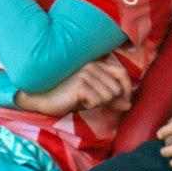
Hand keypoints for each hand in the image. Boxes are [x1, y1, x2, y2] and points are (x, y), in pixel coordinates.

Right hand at [15, 60, 133, 117]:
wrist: (42, 98)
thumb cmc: (66, 97)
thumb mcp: (92, 97)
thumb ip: (111, 99)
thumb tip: (129, 105)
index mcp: (96, 64)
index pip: (122, 73)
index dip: (127, 89)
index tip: (126, 102)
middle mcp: (92, 65)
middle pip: (116, 88)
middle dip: (108, 101)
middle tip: (91, 102)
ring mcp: (86, 73)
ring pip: (108, 96)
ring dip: (97, 104)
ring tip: (82, 100)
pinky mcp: (80, 84)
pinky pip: (97, 101)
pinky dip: (89, 106)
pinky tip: (77, 102)